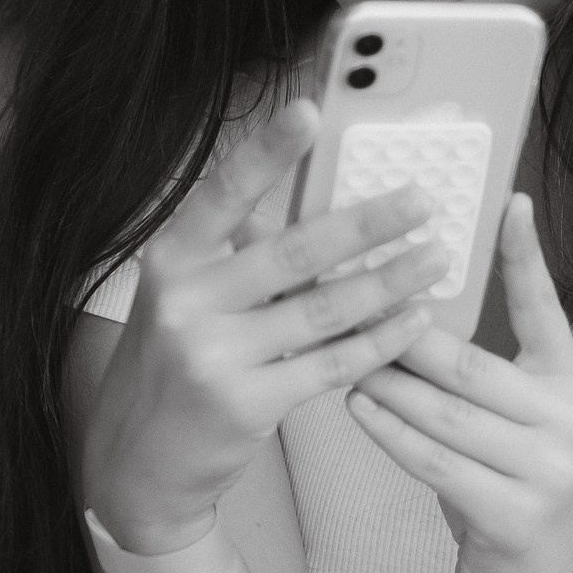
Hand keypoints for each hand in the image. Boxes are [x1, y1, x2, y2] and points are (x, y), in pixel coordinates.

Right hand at [83, 99, 444, 550]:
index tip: (310, 112)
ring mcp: (215, 356)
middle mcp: (187, 303)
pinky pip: (332, 364)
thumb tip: (312, 207)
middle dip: (368, 224)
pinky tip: (414, 320)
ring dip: (390, 282)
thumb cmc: (169, 366)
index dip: (268, 152)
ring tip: (435, 258)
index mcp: (169, 262)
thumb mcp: (180, 300)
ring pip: (324, 310)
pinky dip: (380, 341)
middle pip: (294, 252)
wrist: (137, 461)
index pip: (223, 195)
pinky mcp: (248, 404)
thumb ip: (233, 257)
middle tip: (422, 201)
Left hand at [345, 194, 572, 572]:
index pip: (546, 309)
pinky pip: (435, 460)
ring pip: (443, 411)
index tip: (512, 199)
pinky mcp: (514, 514)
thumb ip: (473, 372)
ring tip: (333, 352)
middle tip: (340, 299)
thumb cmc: (503, 485)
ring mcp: (548, 469)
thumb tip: (398, 305)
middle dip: (399, 333)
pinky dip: (389, 432)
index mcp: (568, 383)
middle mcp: (568, 419)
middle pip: (466, 361)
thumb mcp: (505, 421)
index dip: (528, 256)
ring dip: (381, 381)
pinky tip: (355, 406)